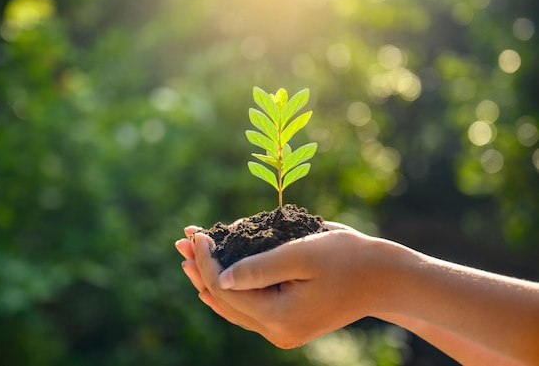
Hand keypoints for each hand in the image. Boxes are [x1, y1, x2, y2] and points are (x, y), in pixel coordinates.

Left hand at [176, 222, 385, 347]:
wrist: (383, 279)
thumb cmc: (347, 258)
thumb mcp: (301, 253)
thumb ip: (259, 267)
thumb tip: (221, 277)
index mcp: (279, 317)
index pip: (226, 289)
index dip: (206, 260)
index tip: (197, 233)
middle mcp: (277, 331)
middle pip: (224, 301)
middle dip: (201, 269)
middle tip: (181, 242)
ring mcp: (282, 330)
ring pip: (233, 307)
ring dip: (210, 279)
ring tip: (189, 257)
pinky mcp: (288, 323)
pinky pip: (248, 308)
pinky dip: (230, 289)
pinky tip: (215, 277)